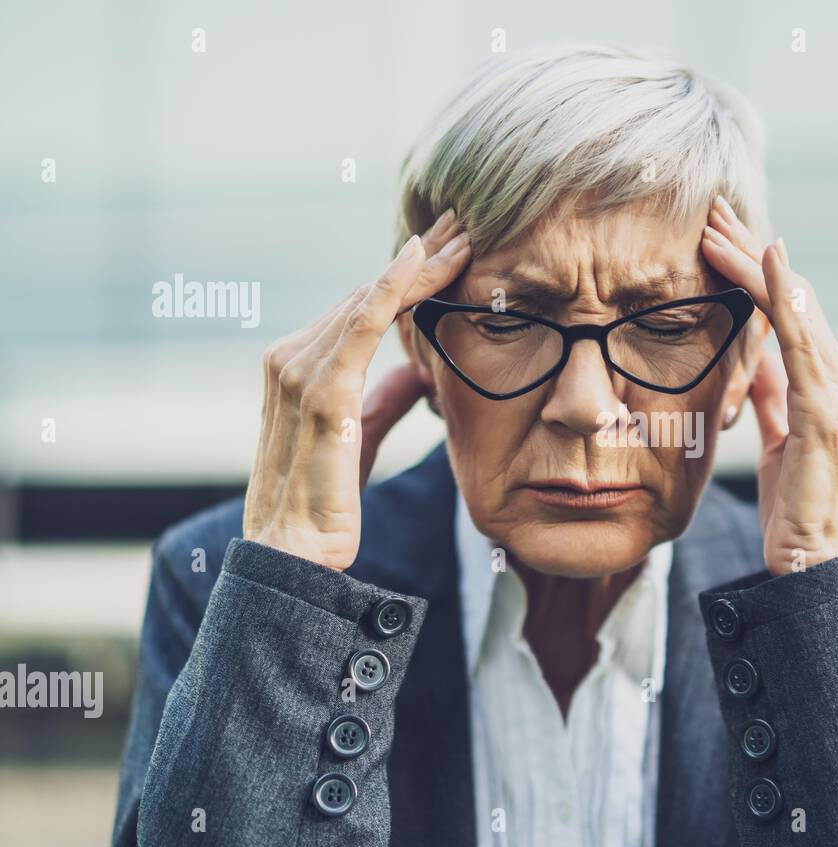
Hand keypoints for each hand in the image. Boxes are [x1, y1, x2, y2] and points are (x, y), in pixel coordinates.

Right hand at [243, 210, 470, 569]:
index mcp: (297, 365)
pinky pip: (362, 323)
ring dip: (421, 264)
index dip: (409, 277)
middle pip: (367, 293)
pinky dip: (394, 286)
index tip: (451, 250)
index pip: (361, 308)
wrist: (294, 552)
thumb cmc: (324, 501)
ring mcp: (299, 368)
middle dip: (421, 259)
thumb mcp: (360, 435)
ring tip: (465, 235)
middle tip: (467, 224)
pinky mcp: (322, 389)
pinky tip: (422, 258)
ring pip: (371, 298)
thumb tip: (416, 372)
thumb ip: (382, 397)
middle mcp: (290, 356)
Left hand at [702, 196, 837, 575]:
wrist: (815, 564)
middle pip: (791, 295)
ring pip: (793, 305)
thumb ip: (770, 400)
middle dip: (749, 251)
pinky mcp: (825, 407)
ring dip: (753, 260)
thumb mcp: (775, 441)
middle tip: (710, 209)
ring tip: (715, 226)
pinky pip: (801, 339)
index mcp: (826, 382)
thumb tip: (749, 367)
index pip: (787, 310)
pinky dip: (783, 295)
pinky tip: (766, 259)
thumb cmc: (794, 509)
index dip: (753, 271)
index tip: (714, 237)